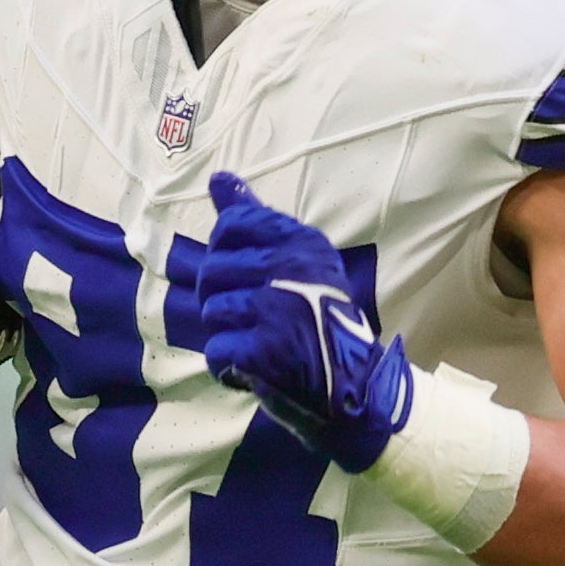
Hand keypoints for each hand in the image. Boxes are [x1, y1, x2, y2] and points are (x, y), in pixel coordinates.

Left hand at [179, 171, 408, 469]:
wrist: (355, 388)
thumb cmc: (319, 318)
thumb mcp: (298, 259)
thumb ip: (254, 218)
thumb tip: (218, 178)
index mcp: (300, 241)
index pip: (231, 225)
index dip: (225, 254)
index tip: (249, 276)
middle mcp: (291, 269)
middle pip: (211, 271)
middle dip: (222, 299)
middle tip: (254, 318)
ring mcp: (278, 311)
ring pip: (210, 312)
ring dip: (228, 335)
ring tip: (260, 342)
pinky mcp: (266, 353)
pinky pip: (216, 351)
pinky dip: (229, 367)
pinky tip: (256, 367)